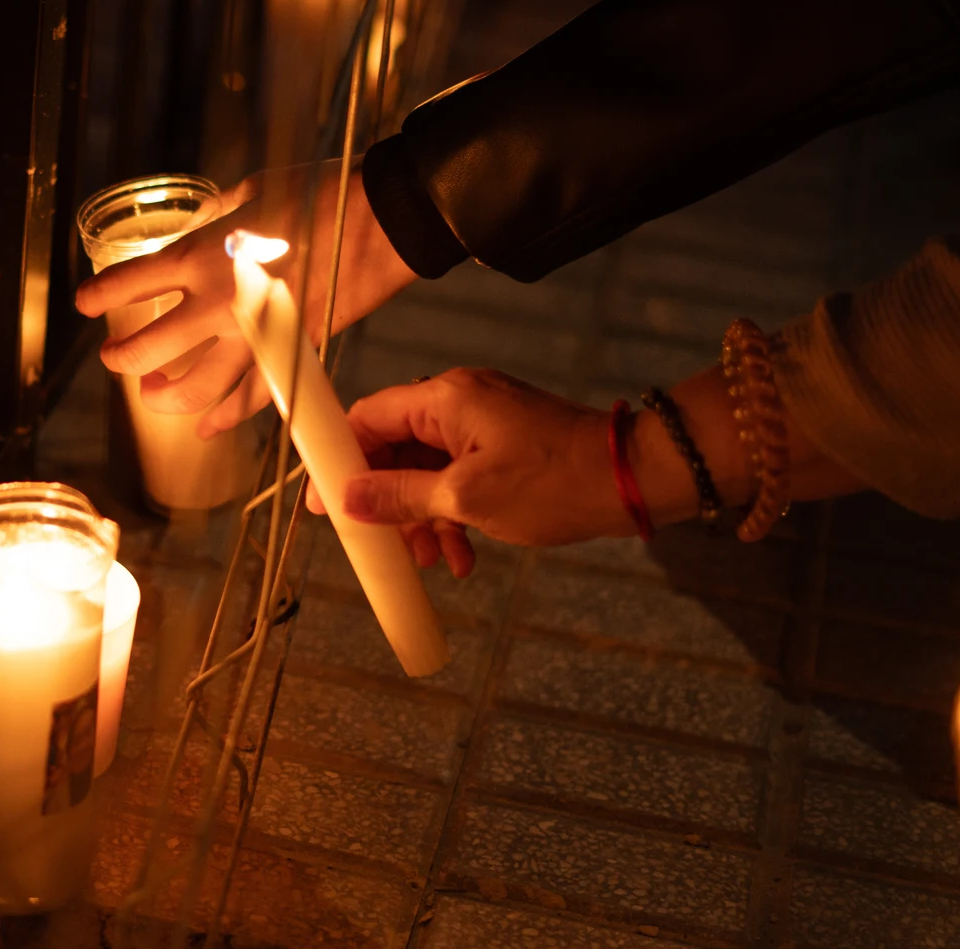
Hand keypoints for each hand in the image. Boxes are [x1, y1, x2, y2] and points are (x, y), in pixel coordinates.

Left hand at [74, 159, 416, 437]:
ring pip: (193, 390)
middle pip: (146, 352)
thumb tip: (197, 228)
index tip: (85, 304)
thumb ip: (213, 218)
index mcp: (200, 255)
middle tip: (115, 358)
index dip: (98, 298)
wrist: (382, 220)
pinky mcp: (290, 356)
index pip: (127, 286)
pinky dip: (223, 419)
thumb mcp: (251, 191)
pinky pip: (248, 401)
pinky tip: (206, 427)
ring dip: (164, 398)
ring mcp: (253, 338)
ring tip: (152, 394)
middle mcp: (216, 304)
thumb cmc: (318, 194)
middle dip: (122, 360)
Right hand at [306, 370, 634, 568]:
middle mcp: (459, 401)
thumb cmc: (555, 482)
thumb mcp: (466, 498)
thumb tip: (348, 498)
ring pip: (427, 469)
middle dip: (386, 500)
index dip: (341, 461)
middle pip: (394, 447)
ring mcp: (484, 422)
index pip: (367, 418)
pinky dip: (454, 513)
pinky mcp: (504, 443)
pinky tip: (464, 556)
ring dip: (422, 517)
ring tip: (432, 561)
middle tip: (381, 544)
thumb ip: (401, 495)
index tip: (327, 504)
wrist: (632, 479)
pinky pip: (459, 475)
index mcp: (444, 399)